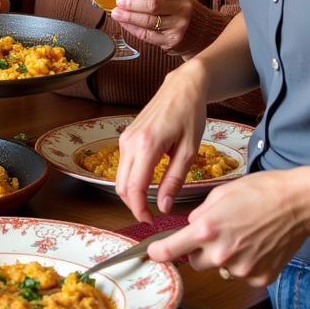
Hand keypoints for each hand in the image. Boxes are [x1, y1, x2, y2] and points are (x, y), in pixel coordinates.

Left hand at [111, 0, 196, 55]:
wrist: (195, 28)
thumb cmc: (175, 5)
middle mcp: (183, 8)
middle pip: (154, 5)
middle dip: (133, 4)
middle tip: (119, 2)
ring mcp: (179, 25)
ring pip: (149, 21)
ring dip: (129, 17)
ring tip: (116, 13)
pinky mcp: (172, 40)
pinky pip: (147, 35)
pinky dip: (132, 28)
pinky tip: (124, 23)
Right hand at [114, 63, 208, 220]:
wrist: (182, 87)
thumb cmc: (190, 114)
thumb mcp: (189, 150)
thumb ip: (174, 180)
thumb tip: (163, 206)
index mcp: (146, 146)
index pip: (134, 188)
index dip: (139, 210)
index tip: (151, 222)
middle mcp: (129, 142)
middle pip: (120, 186)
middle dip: (133, 205)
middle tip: (152, 216)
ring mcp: (125, 138)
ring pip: (119, 177)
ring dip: (131, 193)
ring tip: (152, 202)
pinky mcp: (126, 136)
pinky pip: (123, 165)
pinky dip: (131, 180)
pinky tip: (149, 183)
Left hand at [146, 169, 309, 286]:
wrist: (299, 204)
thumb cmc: (261, 192)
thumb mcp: (220, 194)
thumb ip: (200, 214)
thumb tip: (190, 227)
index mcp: (207, 229)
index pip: (170, 250)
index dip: (158, 252)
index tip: (152, 253)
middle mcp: (221, 253)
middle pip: (194, 262)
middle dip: (198, 250)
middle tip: (217, 232)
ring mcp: (242, 269)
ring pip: (219, 268)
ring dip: (224, 256)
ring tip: (243, 235)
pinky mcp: (260, 278)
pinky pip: (241, 274)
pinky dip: (245, 262)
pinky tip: (258, 245)